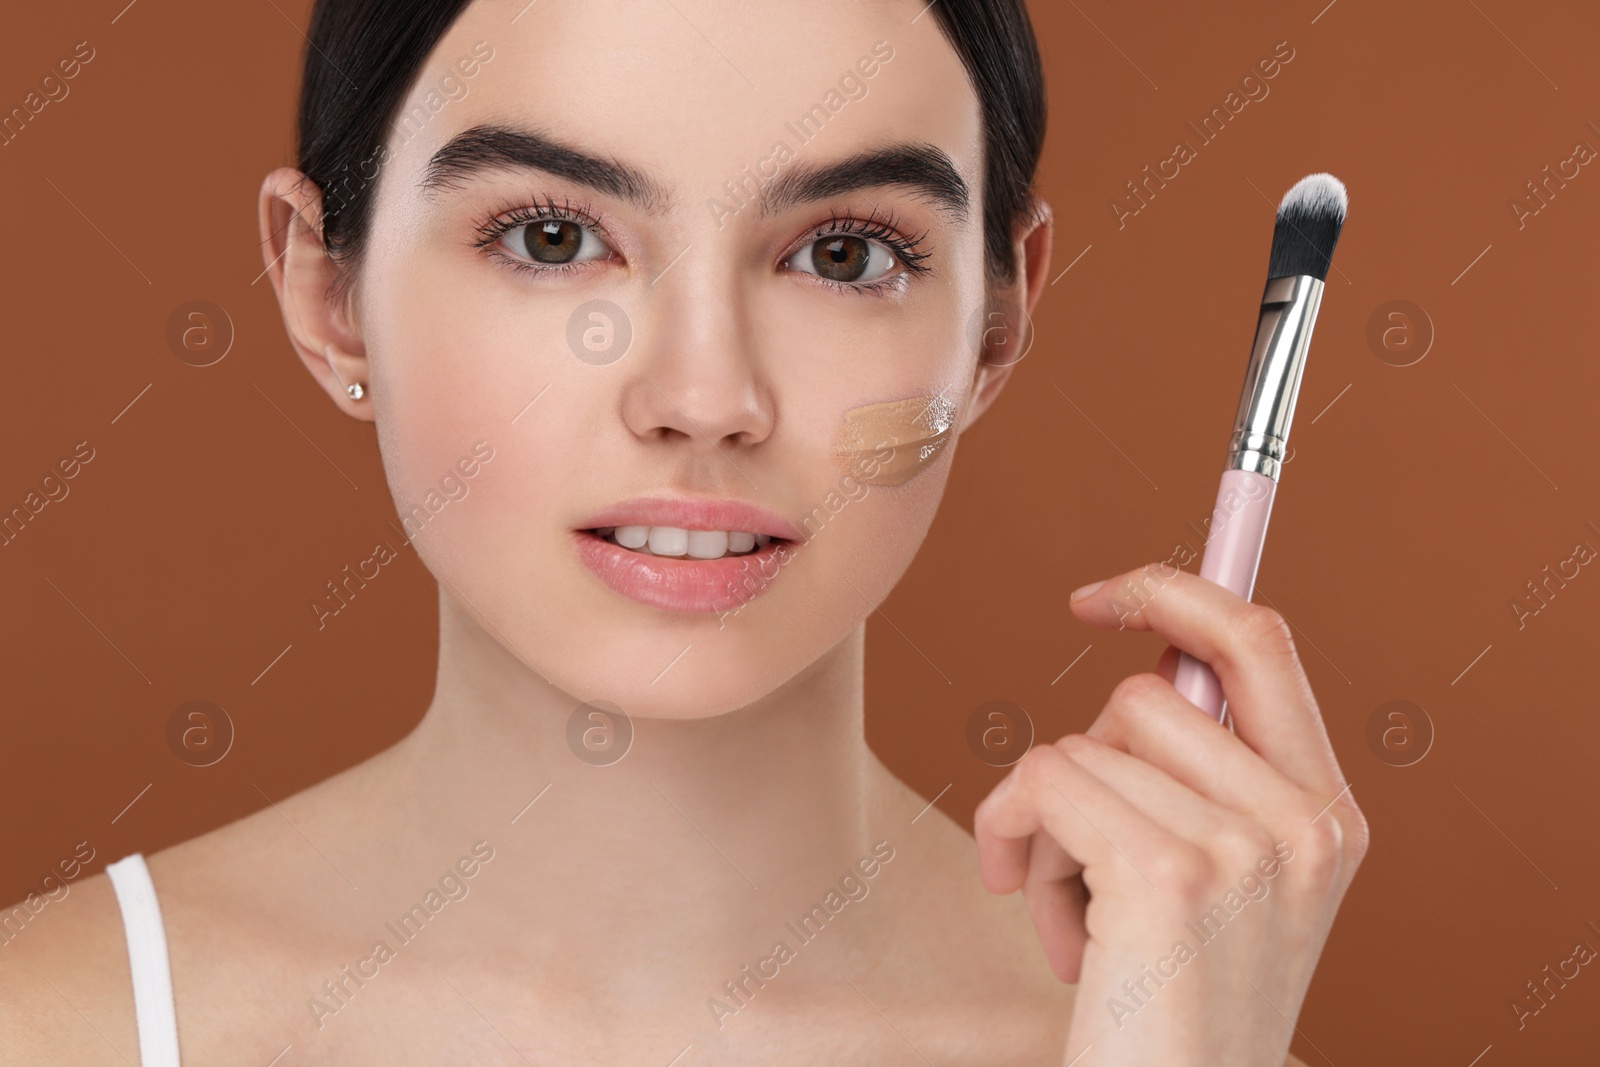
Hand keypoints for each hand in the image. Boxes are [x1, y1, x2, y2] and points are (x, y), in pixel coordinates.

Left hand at [973, 562, 1367, 1066]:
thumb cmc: (1172, 1014)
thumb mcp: (1222, 890)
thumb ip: (1204, 778)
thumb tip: (1144, 654)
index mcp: (1328, 817)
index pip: (1259, 640)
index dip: (1173, 591)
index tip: (1094, 598)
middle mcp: (1306, 824)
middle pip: (1145, 692)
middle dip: (1083, 764)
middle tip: (1076, 861)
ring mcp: (1246, 846)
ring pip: (1082, 742)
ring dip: (1045, 823)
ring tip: (1071, 914)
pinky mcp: (1169, 873)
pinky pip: (1043, 780)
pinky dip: (1010, 833)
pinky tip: (1037, 919)